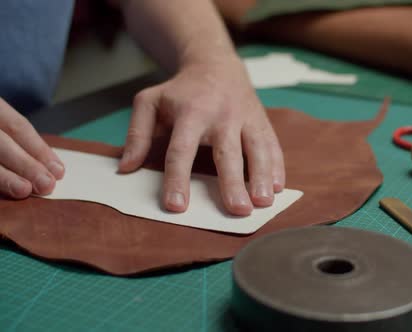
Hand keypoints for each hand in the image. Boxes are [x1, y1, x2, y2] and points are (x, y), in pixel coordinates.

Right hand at [0, 98, 64, 197]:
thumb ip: (15, 140)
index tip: (59, 171)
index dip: (38, 148)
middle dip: (25, 163)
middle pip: (0, 141)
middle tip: (47, 185)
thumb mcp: (0, 123)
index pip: (17, 126)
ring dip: (2, 176)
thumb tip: (49, 168)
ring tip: (23, 190)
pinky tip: (0, 194)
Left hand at [118, 55, 284, 215]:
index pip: (181, 150)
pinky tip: (279, 187)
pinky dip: (277, 165)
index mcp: (190, 112)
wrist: (215, 64)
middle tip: (238, 210)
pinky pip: (272, 144)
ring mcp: (245, 117)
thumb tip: (126, 168)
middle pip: (227, 152)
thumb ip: (137, 134)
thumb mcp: (149, 102)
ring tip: (264, 202)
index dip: (178, 178)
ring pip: (257, 148)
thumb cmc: (180, 91)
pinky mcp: (262, 121)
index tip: (176, 206)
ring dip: (263, 175)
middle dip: (233, 182)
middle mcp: (221, 115)